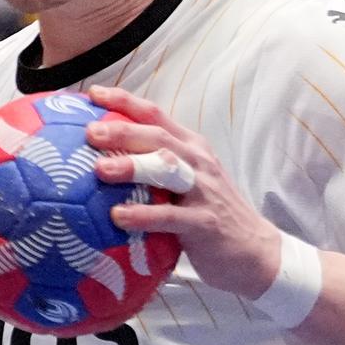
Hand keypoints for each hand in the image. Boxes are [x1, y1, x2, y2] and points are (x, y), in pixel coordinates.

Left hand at [84, 85, 280, 299]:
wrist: (255, 250)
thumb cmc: (210, 213)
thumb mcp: (187, 181)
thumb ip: (155, 166)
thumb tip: (102, 159)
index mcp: (191, 146)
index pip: (155, 115)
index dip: (124, 101)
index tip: (93, 94)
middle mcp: (198, 161)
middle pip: (158, 136)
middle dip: (123, 131)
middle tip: (90, 132)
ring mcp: (203, 190)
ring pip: (166, 169)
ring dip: (132, 166)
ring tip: (99, 169)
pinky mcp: (205, 222)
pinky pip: (170, 216)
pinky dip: (143, 215)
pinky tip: (118, 217)